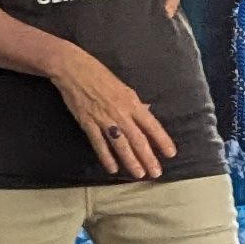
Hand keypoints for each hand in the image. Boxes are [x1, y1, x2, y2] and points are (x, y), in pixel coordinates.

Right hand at [45, 47, 176, 179]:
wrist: (74, 69)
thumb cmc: (100, 75)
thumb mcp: (123, 86)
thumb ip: (135, 103)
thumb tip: (148, 111)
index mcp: (132, 102)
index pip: (152, 125)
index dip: (162, 140)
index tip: (171, 153)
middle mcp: (121, 113)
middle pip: (138, 139)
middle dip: (148, 157)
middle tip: (156, 173)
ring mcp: (104, 119)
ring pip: (121, 145)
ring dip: (131, 161)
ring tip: (139, 174)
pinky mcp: (88, 123)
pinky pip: (99, 144)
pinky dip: (106, 157)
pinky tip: (113, 168)